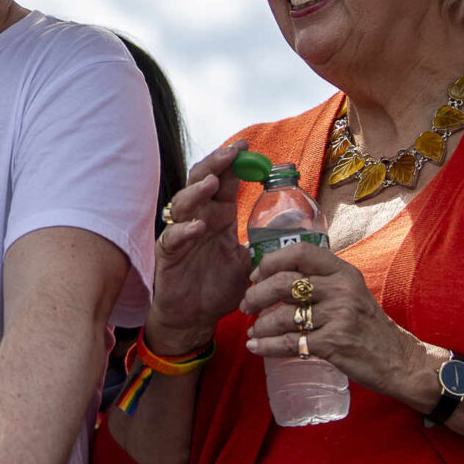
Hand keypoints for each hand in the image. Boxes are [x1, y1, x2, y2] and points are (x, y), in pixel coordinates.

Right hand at [144, 140, 255, 352]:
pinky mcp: (168, 255)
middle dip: (215, 164)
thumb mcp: (249, 262)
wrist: (195, 318)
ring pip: (183, 203)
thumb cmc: (218, 287)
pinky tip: (197, 226)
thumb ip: (262, 243)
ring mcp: (181, 235)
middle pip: (200, 181)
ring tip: (211, 182)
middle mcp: (198, 219)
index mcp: (218, 216)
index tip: (246, 146)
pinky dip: (184, 230)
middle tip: (232, 153)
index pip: (222, 180)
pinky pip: (172, 237)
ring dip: (197, 191)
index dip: (232, 162)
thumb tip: (296, 232)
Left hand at [244, 241, 439, 408]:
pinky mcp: (335, 343)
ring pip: (283, 316)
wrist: (400, 361)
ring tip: (254, 331)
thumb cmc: (369, 327)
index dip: (271, 261)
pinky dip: (267, 346)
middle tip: (247, 306)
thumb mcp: (352, 293)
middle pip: (284, 283)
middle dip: (257, 295)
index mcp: (344, 271)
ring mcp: (339, 316)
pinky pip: (290, 342)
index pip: (300, 252)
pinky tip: (256, 347)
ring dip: (260, 325)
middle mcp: (342, 289)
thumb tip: (275, 280)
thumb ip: (322, 282)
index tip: (256, 275)